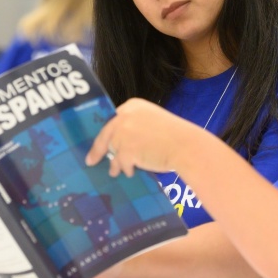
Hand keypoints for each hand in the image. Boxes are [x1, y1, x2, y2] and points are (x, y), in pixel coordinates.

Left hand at [86, 98, 203, 177]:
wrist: (187, 147)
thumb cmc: (175, 137)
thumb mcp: (153, 121)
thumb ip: (135, 127)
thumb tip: (117, 144)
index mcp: (133, 105)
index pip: (112, 119)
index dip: (106, 133)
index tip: (98, 141)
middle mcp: (125, 115)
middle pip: (106, 134)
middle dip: (98, 150)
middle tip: (91, 161)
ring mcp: (124, 132)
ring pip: (112, 150)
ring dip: (116, 162)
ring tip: (116, 171)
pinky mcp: (126, 149)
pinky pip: (120, 163)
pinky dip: (125, 168)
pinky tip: (132, 171)